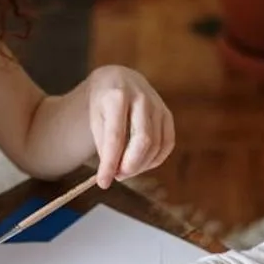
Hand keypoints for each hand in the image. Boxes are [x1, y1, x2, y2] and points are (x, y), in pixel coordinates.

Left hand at [87, 66, 174, 188]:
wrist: (119, 80)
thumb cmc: (104, 104)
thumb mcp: (95, 119)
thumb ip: (104, 145)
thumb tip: (113, 172)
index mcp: (117, 96)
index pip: (116, 136)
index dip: (110, 163)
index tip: (103, 183)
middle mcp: (141, 98)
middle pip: (143, 141)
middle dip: (130, 166)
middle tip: (118, 176)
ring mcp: (158, 105)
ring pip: (155, 145)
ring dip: (141, 165)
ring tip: (125, 169)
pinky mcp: (167, 114)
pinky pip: (167, 144)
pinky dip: (155, 160)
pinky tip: (142, 163)